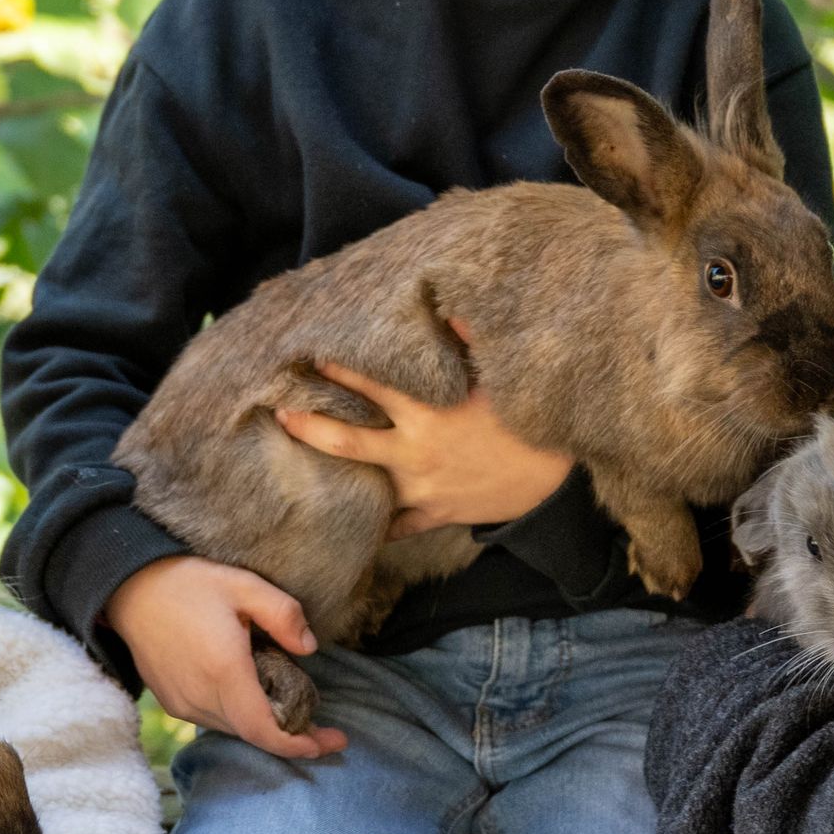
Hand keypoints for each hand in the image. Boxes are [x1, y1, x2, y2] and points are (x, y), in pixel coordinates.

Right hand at [103, 554, 344, 761]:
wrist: (129, 589)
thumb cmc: (187, 583)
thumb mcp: (243, 585)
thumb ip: (283, 615)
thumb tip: (309, 647)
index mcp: (224, 671)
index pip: (264, 730)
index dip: (299, 743)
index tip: (331, 742)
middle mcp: (201, 696)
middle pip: (254, 734)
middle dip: (291, 735)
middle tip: (322, 726)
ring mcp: (183, 703)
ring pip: (234, 729)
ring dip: (264, 725)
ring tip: (291, 709)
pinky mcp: (172, 702)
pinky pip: (214, 719)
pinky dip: (240, 716)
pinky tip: (253, 697)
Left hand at [275, 357, 571, 535]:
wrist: (554, 481)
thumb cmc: (527, 423)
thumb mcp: (502, 378)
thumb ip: (471, 342)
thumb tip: (449, 307)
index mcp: (429, 413)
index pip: (373, 386)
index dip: (339, 370)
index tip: (309, 355)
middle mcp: (416, 452)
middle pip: (348, 440)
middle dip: (310, 426)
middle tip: (278, 414)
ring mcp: (422, 488)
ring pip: (364, 483)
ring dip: (332, 475)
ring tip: (296, 467)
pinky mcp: (434, 514)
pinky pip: (396, 526)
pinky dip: (374, 525)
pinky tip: (345, 524)